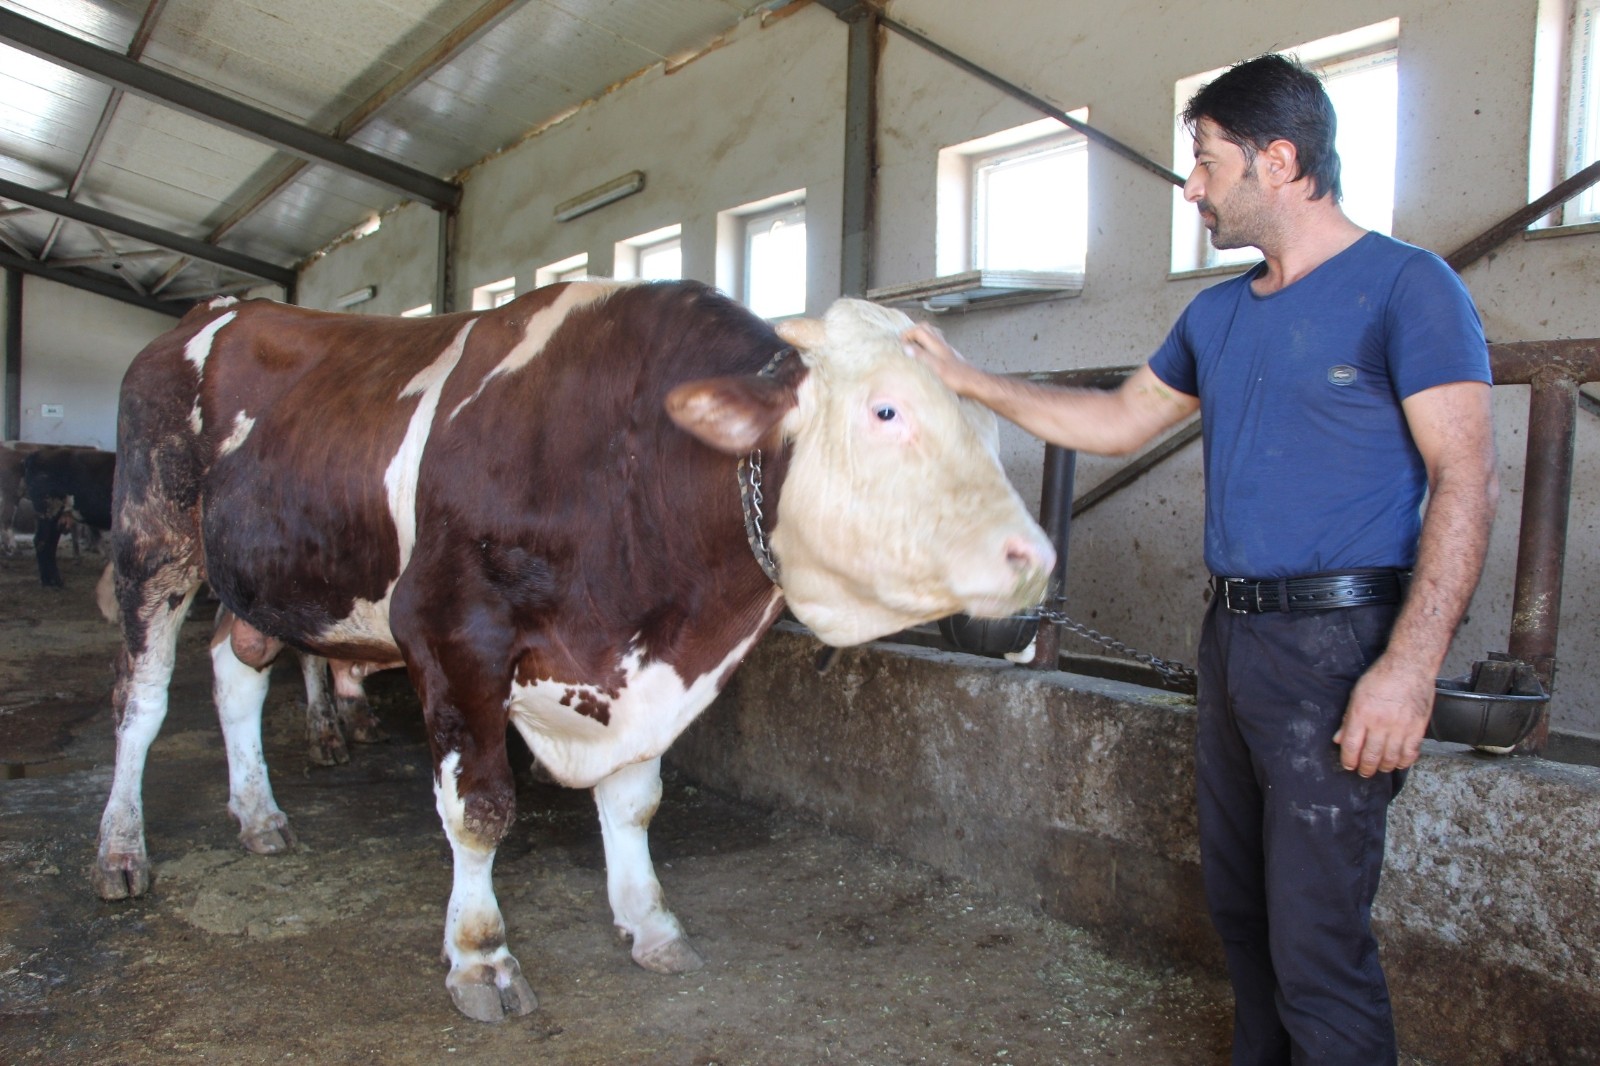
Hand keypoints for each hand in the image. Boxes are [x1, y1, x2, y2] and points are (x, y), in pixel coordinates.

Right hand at [901, 323, 983, 395]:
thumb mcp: (936, 367)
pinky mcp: (949, 357)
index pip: (919, 330)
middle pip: (926, 328)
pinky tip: (925, 356)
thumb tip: (906, 347)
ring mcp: (946, 350)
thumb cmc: (957, 377)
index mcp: (937, 345)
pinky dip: (927, 345)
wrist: (975, 383)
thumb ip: (922, 356)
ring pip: (932, 335)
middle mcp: (942, 344)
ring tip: (912, 347)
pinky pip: (936, 344)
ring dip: (920, 337)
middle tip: (905, 343)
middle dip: (913, 332)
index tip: (900, 345)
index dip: (907, 334)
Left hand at [1333, 655, 1434, 775]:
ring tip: (1379, 767)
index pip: (1351, 746)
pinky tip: (1398, 762)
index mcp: (1362, 714)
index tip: (1348, 765)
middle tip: (1363, 772)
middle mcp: (1380, 723)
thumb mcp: (1357, 694)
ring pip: (1391, 758)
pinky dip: (1404, 762)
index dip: (1348, 760)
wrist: (1410, 666)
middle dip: (1365, 768)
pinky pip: (1411, 753)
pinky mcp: (1418, 728)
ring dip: (1383, 767)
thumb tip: (1339, 739)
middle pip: (1371, 756)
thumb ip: (1348, 719)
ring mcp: (1401, 727)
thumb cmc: (1381, 676)